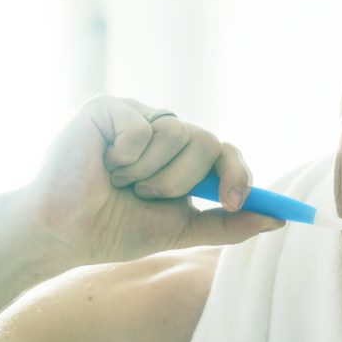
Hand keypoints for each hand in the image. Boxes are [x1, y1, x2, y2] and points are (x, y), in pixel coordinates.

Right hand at [14, 96, 280, 269]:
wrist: (64, 232)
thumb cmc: (114, 229)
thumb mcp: (182, 230)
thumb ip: (227, 224)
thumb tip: (277, 220)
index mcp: (185, 159)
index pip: (228, 154)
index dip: (238, 175)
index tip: (234, 202)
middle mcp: (166, 132)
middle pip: (209, 142)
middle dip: (183, 181)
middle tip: (147, 195)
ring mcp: (138, 117)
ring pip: (179, 133)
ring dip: (152, 173)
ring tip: (120, 182)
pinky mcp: (108, 108)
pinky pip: (142, 126)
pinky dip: (126, 156)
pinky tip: (102, 164)